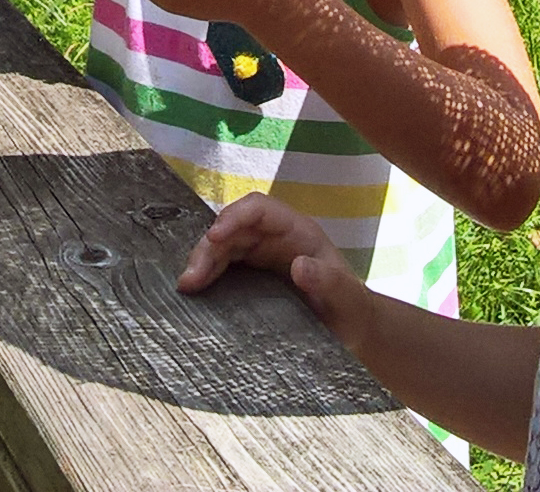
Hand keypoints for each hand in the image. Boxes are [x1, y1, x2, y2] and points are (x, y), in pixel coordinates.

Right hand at [177, 193, 368, 342]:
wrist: (352, 330)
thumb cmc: (353, 311)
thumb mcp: (347, 298)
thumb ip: (329, 281)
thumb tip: (299, 265)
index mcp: (298, 231)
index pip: (259, 209)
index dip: (234, 217)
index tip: (214, 237)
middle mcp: (275, 237)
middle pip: (233, 228)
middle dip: (209, 247)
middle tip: (190, 278)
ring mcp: (262, 255)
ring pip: (224, 246)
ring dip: (203, 261)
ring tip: (187, 286)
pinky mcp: (252, 275)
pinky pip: (224, 266)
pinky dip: (208, 275)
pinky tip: (195, 291)